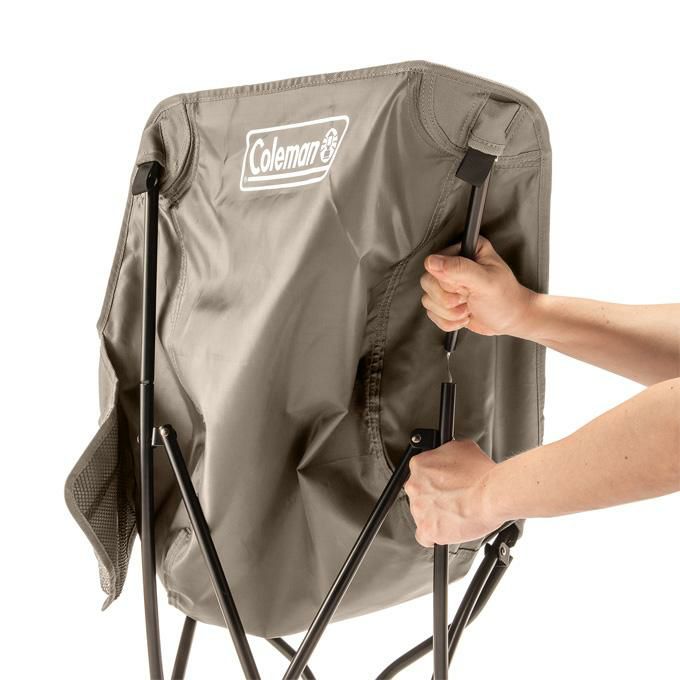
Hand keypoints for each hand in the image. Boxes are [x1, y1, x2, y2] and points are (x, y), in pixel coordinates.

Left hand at [404, 439, 502, 546]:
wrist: (490, 495)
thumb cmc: (481, 474)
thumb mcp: (463, 447)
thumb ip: (447, 451)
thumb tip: (448, 454)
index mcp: (420, 465)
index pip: (420, 472)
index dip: (435, 478)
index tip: (444, 483)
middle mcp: (415, 486)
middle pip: (419, 493)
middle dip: (434, 496)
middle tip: (452, 497)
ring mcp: (419, 509)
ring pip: (422, 514)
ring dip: (435, 514)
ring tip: (454, 513)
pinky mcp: (427, 529)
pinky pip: (424, 536)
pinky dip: (433, 535)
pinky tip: (445, 529)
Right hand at [420, 236, 536, 335]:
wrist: (511, 319)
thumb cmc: (505, 297)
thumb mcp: (485, 281)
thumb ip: (460, 269)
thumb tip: (432, 262)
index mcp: (464, 250)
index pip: (434, 263)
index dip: (447, 281)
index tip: (464, 288)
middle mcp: (453, 264)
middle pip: (427, 281)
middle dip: (447, 299)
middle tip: (467, 299)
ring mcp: (447, 284)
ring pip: (427, 300)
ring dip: (449, 312)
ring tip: (468, 308)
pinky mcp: (443, 302)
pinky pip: (431, 313)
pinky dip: (448, 321)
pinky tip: (464, 316)